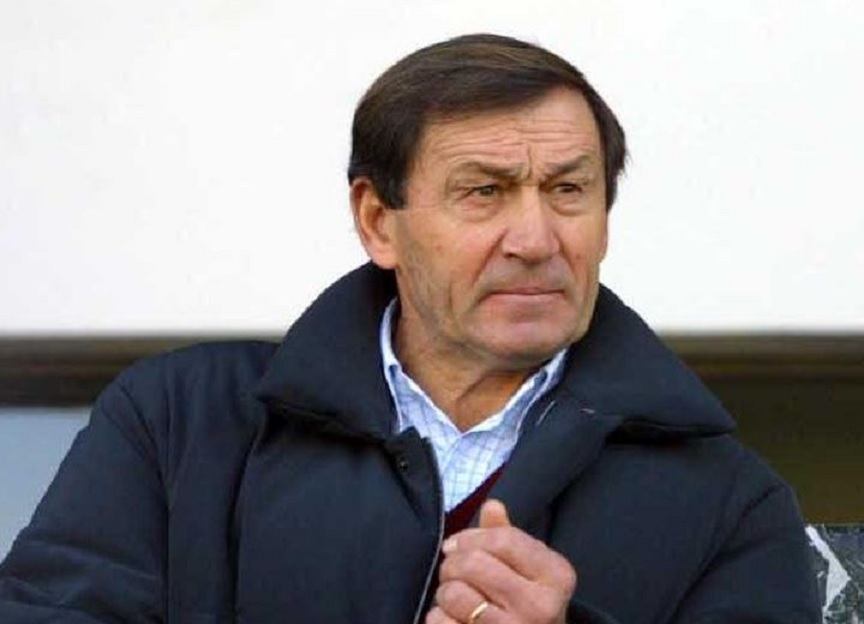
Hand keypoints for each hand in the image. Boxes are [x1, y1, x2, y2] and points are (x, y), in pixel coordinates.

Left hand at [425, 499, 576, 623]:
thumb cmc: (529, 604)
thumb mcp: (530, 569)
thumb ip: (507, 536)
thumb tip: (491, 505)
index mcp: (556, 575)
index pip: (502, 539)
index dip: (470, 536)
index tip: (456, 544)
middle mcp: (541, 606)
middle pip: (473, 563)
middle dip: (452, 563)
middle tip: (453, 571)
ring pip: (454, 593)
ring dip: (445, 592)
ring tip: (456, 597)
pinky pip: (442, 622)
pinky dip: (439, 616)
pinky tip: (454, 619)